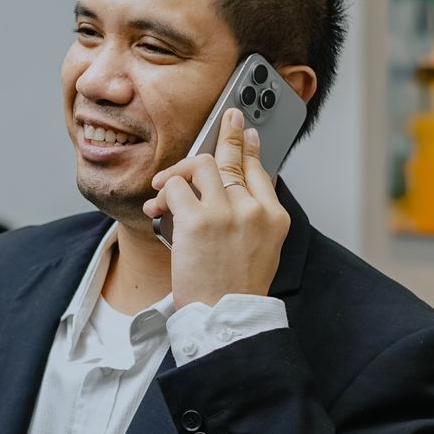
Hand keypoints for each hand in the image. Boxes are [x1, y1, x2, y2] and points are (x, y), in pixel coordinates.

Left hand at [142, 109, 290, 308]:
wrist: (225, 317)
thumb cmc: (236, 289)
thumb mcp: (263, 250)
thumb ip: (254, 218)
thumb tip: (238, 190)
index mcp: (274, 217)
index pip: (260, 170)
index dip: (251, 148)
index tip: (246, 134)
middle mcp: (253, 209)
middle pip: (234, 158)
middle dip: (229, 133)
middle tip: (226, 116)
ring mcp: (226, 211)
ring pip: (201, 165)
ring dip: (180, 173)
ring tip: (168, 189)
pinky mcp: (197, 219)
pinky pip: (175, 188)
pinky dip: (164, 195)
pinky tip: (159, 208)